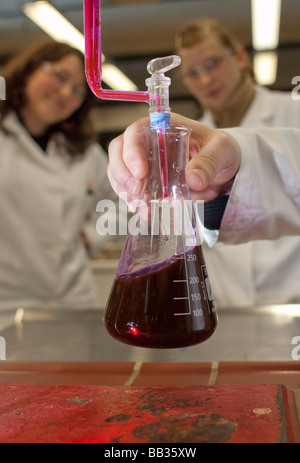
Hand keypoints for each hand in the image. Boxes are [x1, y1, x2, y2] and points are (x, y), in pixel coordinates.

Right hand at [107, 113, 240, 202]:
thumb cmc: (222, 151)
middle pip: (119, 151)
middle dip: (122, 173)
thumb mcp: (223, 151)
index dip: (131, 151)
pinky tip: (144, 212)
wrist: (225, 169)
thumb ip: (210, 163)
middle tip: (137, 192)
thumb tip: (193, 180)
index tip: (141, 173)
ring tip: (142, 207)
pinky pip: (131, 191)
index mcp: (164, 127)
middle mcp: (149, 143)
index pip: (136, 131)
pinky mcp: (147, 182)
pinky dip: (134, 202)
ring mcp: (145, 163)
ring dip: (125, 191)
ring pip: (120, 172)